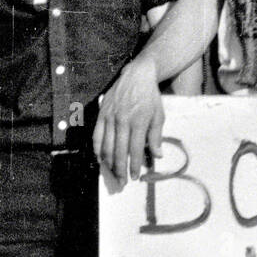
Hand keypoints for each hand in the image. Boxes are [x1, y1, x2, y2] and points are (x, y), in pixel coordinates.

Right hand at [93, 58, 162, 186]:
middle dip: (120, 169)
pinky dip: (97, 148)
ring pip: (106, 145)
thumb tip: (157, 156)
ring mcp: (110, 116)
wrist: (137, 75)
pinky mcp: (102, 113)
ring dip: (109, 162)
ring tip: (112, 173)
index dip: (134, 165)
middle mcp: (123, 120)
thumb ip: (156, 137)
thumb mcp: (159, 115)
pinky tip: (100, 158)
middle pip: (119, 151)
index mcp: (139, 121)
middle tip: (122, 182)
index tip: (134, 177)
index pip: (135, 149)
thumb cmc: (151, 97)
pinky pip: (97, 134)